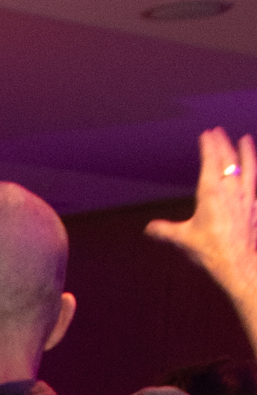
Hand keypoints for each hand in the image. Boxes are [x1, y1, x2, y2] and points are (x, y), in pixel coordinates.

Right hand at [146, 131, 256, 300]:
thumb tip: (148, 229)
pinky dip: (254, 175)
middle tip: (219, 132)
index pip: (210, 161)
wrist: (237, 263)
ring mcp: (245, 197)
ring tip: (246, 139)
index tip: (207, 134)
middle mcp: (230, 189)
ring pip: (248, 167)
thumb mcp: (184, 239)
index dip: (209, 145)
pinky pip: (255, 185)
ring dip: (246, 152)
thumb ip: (166, 231)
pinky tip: (253, 173)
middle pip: (228, 160)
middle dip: (223, 143)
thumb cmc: (210, 250)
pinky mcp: (254, 207)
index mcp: (211, 192)